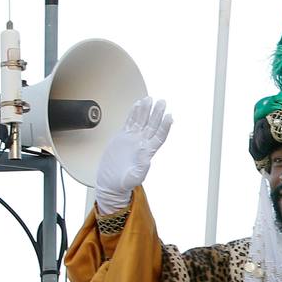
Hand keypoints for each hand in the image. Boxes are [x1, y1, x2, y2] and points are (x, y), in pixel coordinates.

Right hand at [95, 96, 171, 214]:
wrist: (111, 182)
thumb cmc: (123, 183)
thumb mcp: (133, 178)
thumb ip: (141, 169)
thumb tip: (148, 157)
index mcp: (147, 152)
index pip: (159, 136)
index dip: (165, 126)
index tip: (169, 116)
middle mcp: (141, 143)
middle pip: (152, 125)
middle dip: (157, 113)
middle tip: (162, 101)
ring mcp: (132, 139)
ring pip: (141, 121)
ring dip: (146, 110)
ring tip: (149, 98)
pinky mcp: (122, 137)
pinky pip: (129, 122)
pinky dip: (133, 113)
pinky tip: (137, 105)